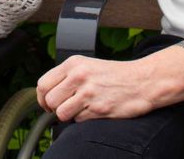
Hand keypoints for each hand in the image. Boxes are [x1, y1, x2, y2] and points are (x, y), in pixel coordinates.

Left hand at [36, 56, 154, 121]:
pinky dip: (83, 119)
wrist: (142, 81)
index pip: (43, 83)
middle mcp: (79, 76)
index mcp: (73, 64)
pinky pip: (79, 120)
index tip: (47, 103)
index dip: (42, 97)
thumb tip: (47, 93)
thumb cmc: (115, 74)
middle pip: (50, 100)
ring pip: (61, 113)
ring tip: (79, 109)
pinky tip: (94, 110)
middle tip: (64, 108)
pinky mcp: (98, 109)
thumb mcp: (87, 66)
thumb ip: (66, 76)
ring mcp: (88, 93)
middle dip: (54, 108)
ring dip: (68, 115)